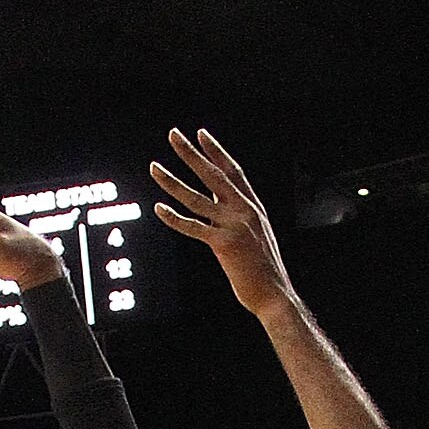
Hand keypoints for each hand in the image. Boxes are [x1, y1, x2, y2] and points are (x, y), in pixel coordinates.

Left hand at [148, 130, 294, 318]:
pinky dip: (175, 218)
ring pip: (196, 198)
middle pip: (213, 174)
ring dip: (172, 181)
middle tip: (173, 135)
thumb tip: (221, 206)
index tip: (200, 134)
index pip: (233, 171)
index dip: (216, 151)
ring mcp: (234, 225)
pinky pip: (193, 227)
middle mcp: (244, 211)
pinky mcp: (223, 244)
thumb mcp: (256, 235)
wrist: (275, 294)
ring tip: (154, 167)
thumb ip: (239, 218)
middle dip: (191, 153)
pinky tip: (159, 208)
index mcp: (253, 207)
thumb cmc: (264, 270)